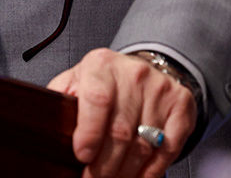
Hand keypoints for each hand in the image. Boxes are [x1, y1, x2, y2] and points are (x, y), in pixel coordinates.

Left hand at [47, 48, 196, 177]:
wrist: (142, 69)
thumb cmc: (104, 81)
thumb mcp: (77, 80)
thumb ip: (62, 98)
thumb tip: (48, 126)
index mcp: (101, 65)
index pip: (98, 100)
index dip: (90, 133)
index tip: (82, 156)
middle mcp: (134, 74)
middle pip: (121, 131)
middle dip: (104, 164)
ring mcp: (160, 90)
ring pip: (143, 144)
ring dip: (125, 171)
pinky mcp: (181, 106)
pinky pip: (168, 148)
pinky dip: (152, 170)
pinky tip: (138, 177)